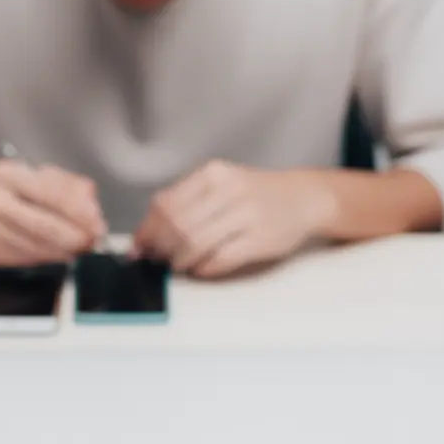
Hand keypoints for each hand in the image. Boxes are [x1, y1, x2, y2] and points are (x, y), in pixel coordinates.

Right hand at [0, 159, 105, 266]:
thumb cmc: (3, 190)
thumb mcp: (30, 176)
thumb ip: (62, 185)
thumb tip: (90, 201)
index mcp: (7, 174)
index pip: (49, 193)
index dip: (77, 210)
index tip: (98, 221)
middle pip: (43, 224)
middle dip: (74, 235)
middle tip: (93, 240)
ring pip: (37, 245)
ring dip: (65, 250)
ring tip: (81, 248)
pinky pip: (27, 256)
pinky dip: (49, 256)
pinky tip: (61, 253)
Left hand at [134, 163, 338, 278]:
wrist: (304, 198)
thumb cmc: (256, 194)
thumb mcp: (221, 183)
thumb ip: (187, 200)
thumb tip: (149, 228)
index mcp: (214, 174)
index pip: (166, 204)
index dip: (147, 230)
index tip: (139, 246)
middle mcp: (229, 191)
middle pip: (177, 226)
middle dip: (160, 248)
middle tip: (155, 259)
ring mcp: (246, 216)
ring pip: (195, 244)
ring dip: (179, 261)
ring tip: (177, 265)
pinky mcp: (258, 240)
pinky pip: (220, 259)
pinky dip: (204, 269)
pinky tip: (200, 269)